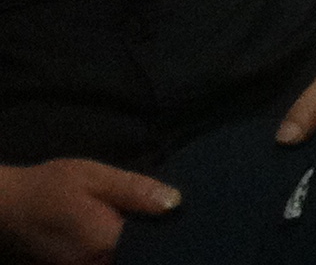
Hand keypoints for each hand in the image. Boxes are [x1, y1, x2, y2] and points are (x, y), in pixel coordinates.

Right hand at [0, 159, 180, 263]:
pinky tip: (122, 231)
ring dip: (135, 245)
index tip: (180, 217)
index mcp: (106, 242)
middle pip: (138, 256)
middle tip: (162, 215)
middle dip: (153, 240)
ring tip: (141, 221)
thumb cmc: (51, 186)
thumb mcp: (95, 177)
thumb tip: (175, 202)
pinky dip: (116, 250)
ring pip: (121, 259)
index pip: (152, 246)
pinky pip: (105, 261)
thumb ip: (134, 191)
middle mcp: (96, 264)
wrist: (7, 205)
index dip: (169, 232)